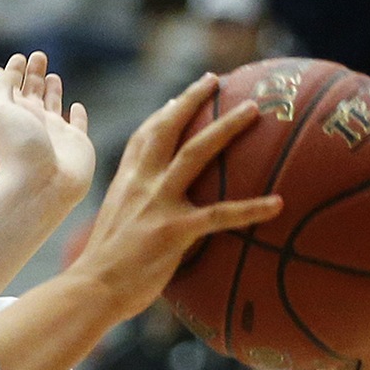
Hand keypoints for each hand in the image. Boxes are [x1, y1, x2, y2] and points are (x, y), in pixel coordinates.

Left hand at [0, 51, 93, 210]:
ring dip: (52, 90)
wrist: (42, 186)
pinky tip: (76, 106)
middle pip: (33, 92)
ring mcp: (55, 133)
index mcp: (13, 114)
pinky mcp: (77, 143)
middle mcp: (33, 122)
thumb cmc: (19, 149)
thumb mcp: (2, 110)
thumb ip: (4, 88)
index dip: (12, 72)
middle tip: (38, 55)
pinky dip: (78, 115)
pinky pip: (78, 125)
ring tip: (51, 75)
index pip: (11, 88)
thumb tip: (6, 68)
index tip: (16, 58)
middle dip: (34, 74)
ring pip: (54, 105)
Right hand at [67, 75, 281, 322]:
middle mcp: (140, 184)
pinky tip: (278, 204)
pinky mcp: (174, 231)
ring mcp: (157, 204)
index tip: (178, 97)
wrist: (91, 289)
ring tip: (252, 109)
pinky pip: (220, 215)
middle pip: (168, 129)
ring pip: (195, 153)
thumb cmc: (102, 268)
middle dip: (191, 99)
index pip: (144, 137)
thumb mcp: (115, 227)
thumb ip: (134, 212)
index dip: (163, 114)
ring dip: (225, 128)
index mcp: (125, 183)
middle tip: (215, 80)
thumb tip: (151, 219)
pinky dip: (251, 208)